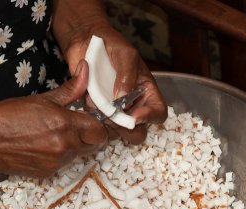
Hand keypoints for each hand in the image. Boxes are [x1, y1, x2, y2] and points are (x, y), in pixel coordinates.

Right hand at [0, 60, 107, 177]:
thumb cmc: (6, 116)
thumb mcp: (41, 98)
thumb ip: (70, 89)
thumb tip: (86, 70)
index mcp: (65, 125)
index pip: (100, 131)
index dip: (99, 124)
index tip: (92, 118)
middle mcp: (64, 147)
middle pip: (94, 145)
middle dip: (90, 135)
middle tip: (76, 124)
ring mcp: (56, 163)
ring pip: (80, 154)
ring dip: (75, 145)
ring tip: (54, 133)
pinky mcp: (48, 174)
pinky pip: (64, 164)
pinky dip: (61, 155)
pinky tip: (44, 144)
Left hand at [55, 22, 166, 144]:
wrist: (87, 40)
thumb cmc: (112, 44)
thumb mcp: (125, 54)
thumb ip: (127, 75)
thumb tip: (122, 99)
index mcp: (146, 92)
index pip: (158, 113)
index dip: (150, 118)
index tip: (134, 116)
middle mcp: (132, 104)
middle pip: (138, 131)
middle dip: (126, 127)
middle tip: (112, 116)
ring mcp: (113, 109)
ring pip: (116, 132)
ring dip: (107, 125)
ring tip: (98, 108)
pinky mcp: (96, 110)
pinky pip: (96, 123)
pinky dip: (91, 117)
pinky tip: (87, 102)